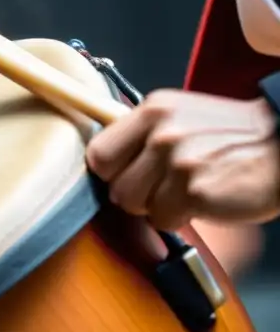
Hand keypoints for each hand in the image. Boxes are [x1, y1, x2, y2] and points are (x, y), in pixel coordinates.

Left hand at [87, 89, 279, 230]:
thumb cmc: (232, 137)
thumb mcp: (180, 116)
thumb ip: (142, 134)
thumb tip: (105, 163)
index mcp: (153, 110)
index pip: (98, 153)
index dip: (111, 172)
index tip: (126, 175)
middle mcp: (161, 133)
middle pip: (115, 186)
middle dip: (135, 194)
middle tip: (163, 187)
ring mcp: (178, 162)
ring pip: (137, 207)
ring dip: (158, 207)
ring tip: (184, 192)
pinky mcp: (196, 192)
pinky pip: (164, 221)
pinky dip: (180, 218)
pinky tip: (202, 201)